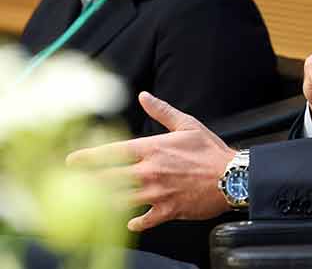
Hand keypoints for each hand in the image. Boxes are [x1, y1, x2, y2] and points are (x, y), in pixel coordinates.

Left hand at [67, 91, 235, 231]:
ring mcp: (156, 193)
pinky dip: (134, 223)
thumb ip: (162, 111)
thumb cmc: (211, 151)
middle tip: (72, 186)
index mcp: (152, 148)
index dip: (88, 157)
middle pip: (108, 179)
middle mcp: (149, 171)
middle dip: (87, 183)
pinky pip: (142, 221)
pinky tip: (129, 222)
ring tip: (91, 206)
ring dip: (103, 204)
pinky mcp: (167, 211)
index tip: (71, 161)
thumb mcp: (188, 125)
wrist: (232, 177)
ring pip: (119, 201)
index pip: (112, 152)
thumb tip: (144, 96)